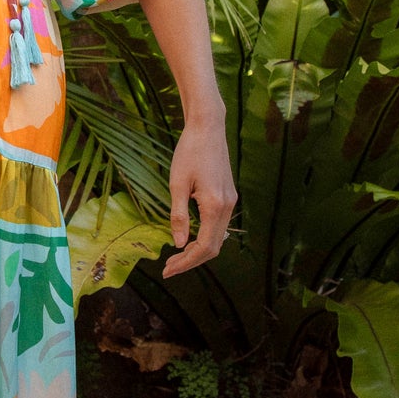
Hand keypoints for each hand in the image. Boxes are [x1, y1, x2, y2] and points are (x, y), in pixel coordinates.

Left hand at [162, 112, 235, 277]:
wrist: (208, 128)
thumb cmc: (189, 151)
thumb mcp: (177, 183)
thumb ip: (178, 215)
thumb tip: (178, 243)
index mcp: (215, 205)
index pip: (204, 247)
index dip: (186, 262)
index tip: (168, 269)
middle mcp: (227, 206)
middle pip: (214, 248)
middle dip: (191, 261)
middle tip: (169, 268)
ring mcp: (230, 201)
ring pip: (218, 238)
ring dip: (198, 251)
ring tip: (176, 256)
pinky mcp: (228, 196)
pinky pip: (219, 226)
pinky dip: (205, 237)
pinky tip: (189, 238)